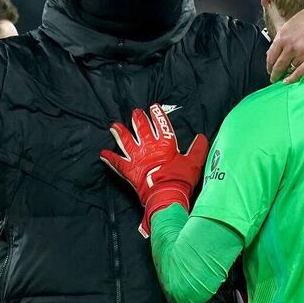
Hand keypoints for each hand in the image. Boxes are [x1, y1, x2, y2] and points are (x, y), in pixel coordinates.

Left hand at [100, 104, 208, 236]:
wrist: (167, 195)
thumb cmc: (181, 179)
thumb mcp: (194, 163)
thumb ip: (198, 149)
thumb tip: (201, 137)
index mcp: (166, 145)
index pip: (162, 126)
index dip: (158, 115)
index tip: (154, 107)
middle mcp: (149, 148)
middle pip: (142, 130)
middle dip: (138, 120)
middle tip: (135, 112)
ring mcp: (138, 158)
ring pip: (126, 142)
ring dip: (120, 133)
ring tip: (114, 126)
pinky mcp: (130, 171)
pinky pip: (117, 163)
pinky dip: (109, 158)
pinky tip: (102, 153)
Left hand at [266, 0, 303, 83]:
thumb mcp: (290, 25)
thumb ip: (281, 39)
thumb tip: (272, 53)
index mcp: (283, 36)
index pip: (271, 56)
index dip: (269, 66)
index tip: (269, 70)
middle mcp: (291, 46)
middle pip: (278, 66)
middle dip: (274, 74)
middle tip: (274, 78)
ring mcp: (303, 53)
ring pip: (290, 69)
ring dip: (287, 73)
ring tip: (287, 75)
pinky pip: (300, 73)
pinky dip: (293, 79)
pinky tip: (288, 81)